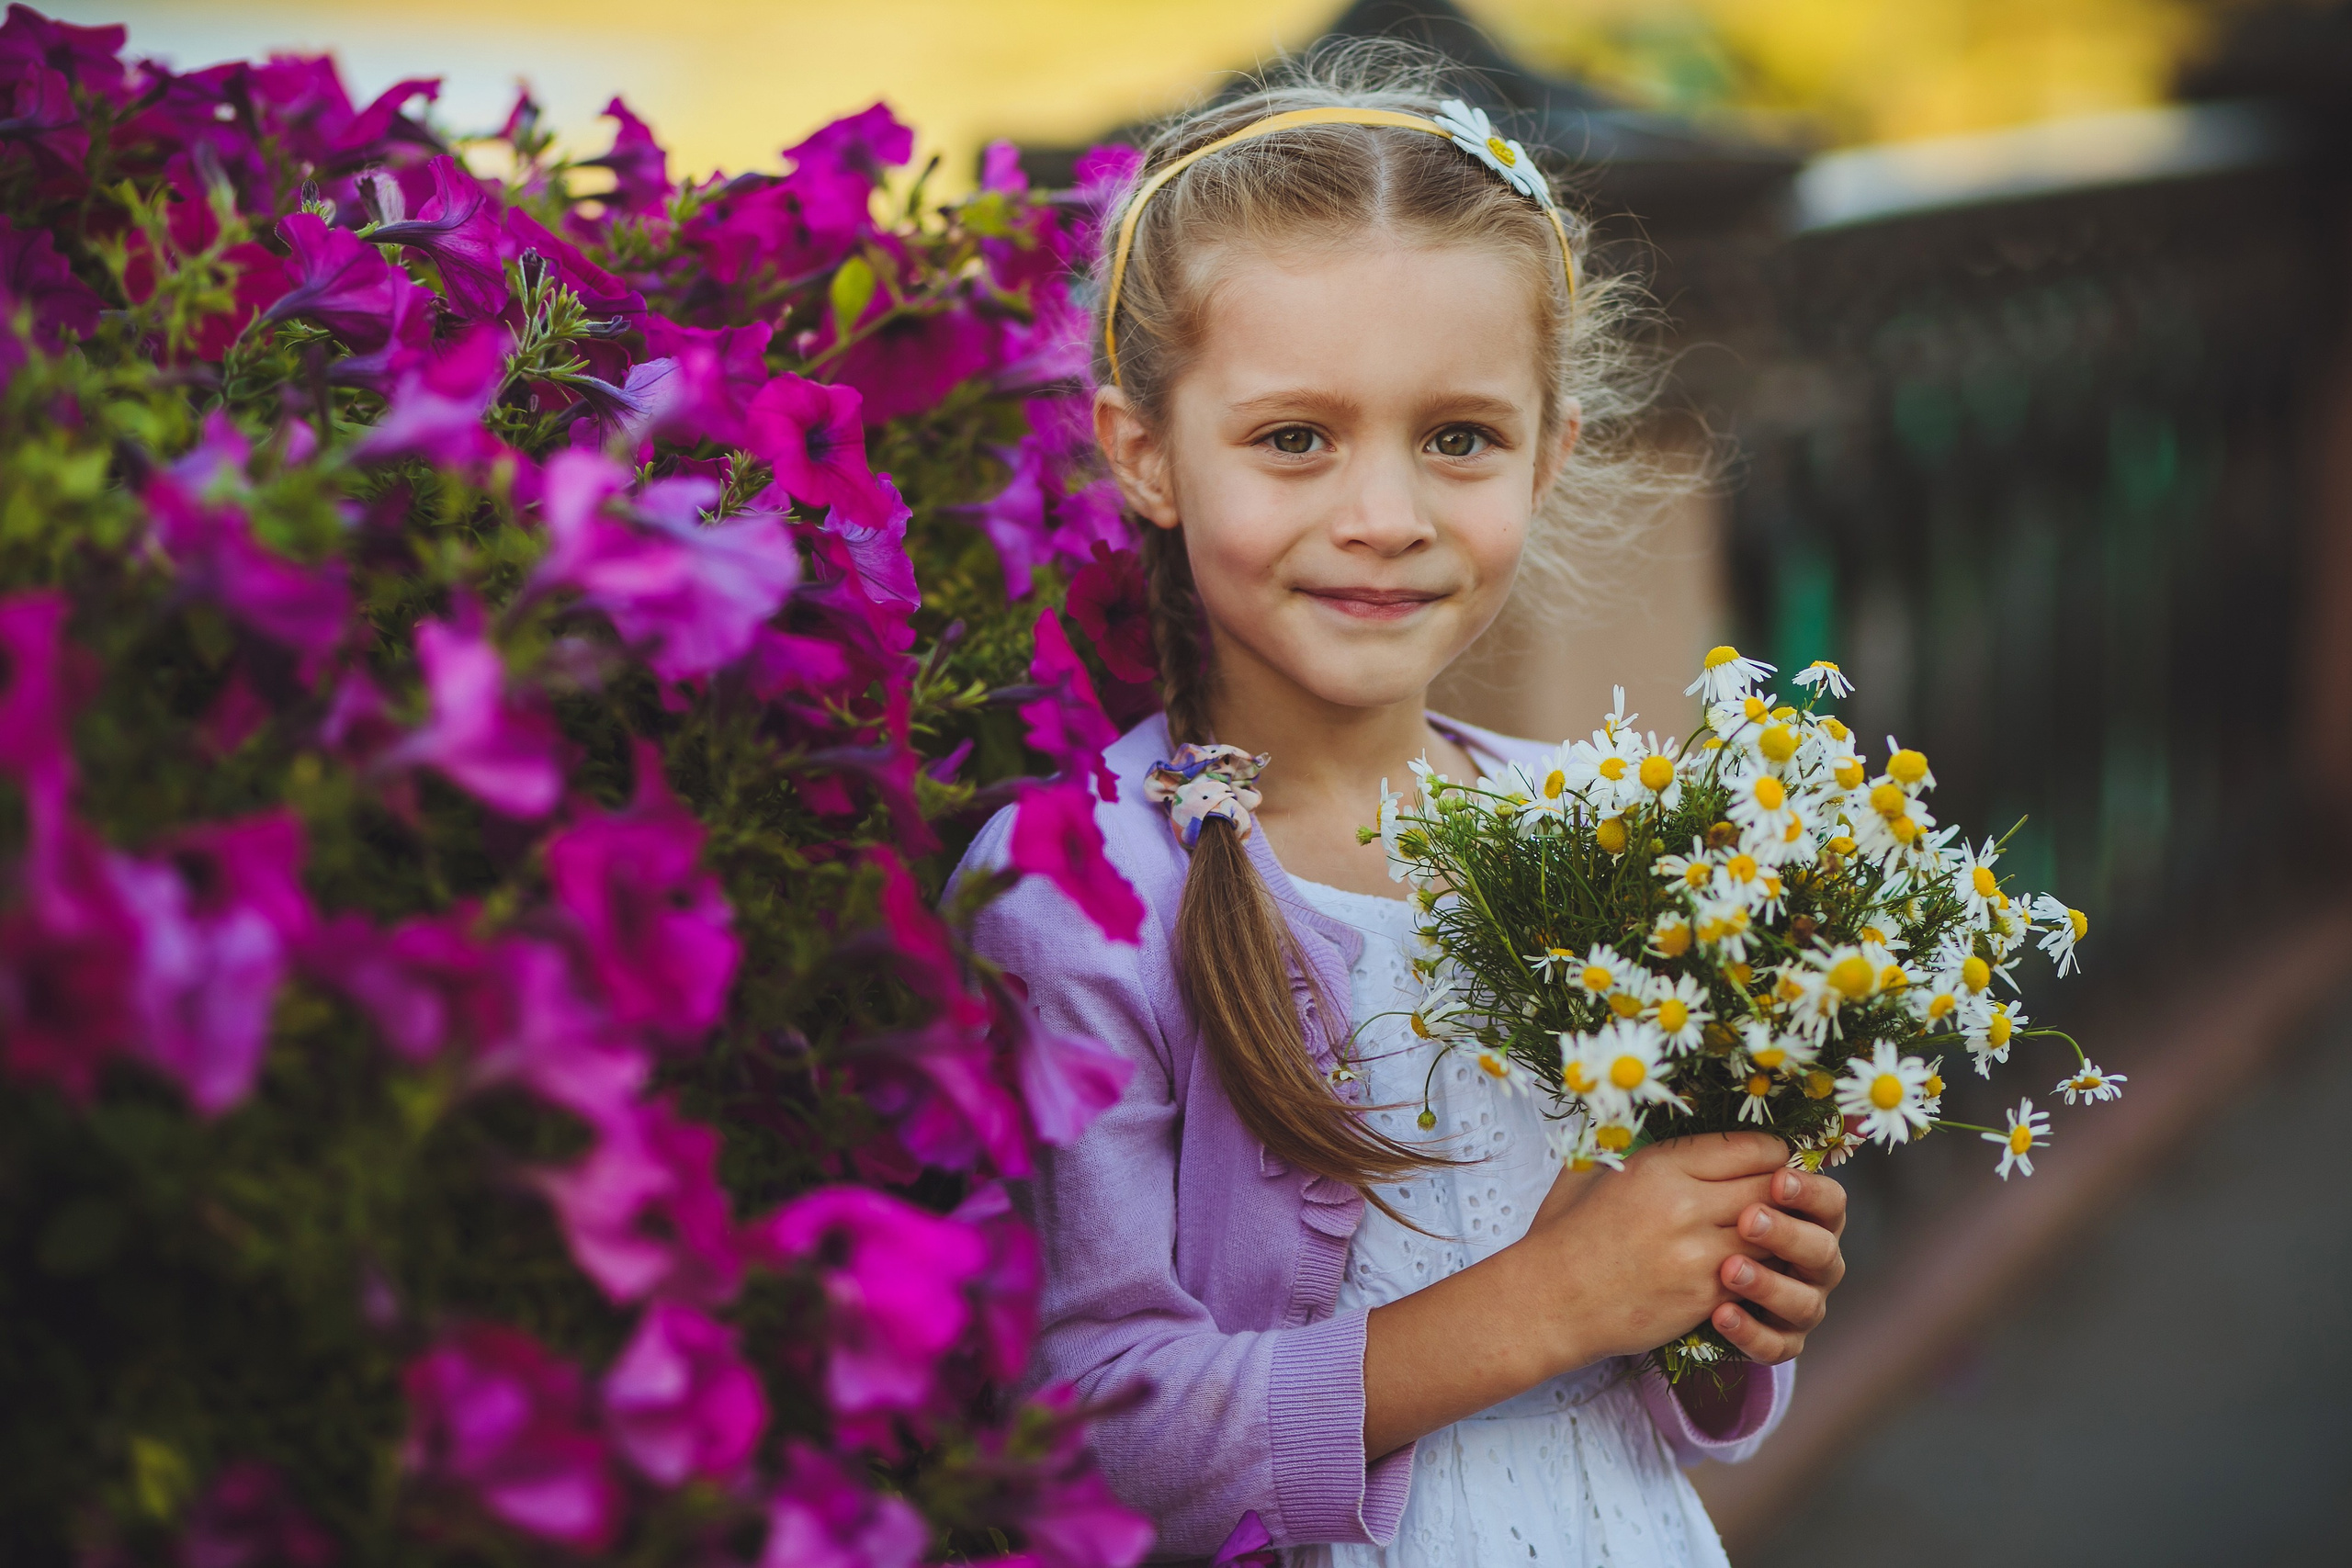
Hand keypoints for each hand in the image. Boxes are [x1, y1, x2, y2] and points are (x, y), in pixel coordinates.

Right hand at [1361, 1130, 1829, 1458]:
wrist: (1548, 1301)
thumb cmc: (1565, 1233)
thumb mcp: (1594, 1170)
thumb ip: (1637, 1145)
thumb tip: (1668, 1122)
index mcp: (1660, 1166)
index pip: (1749, 1146)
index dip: (1771, 1153)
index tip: (1772, 1161)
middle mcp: (1686, 1205)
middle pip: (1772, 1187)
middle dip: (1786, 1192)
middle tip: (1786, 1196)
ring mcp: (1699, 1254)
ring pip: (1774, 1233)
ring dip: (1781, 1233)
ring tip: (1777, 1231)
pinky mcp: (1705, 1296)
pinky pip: (1759, 1276)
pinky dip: (1764, 1270)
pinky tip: (1757, 1266)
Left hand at [1709, 1164, 1846, 1363]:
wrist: (1658, 1271)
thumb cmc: (1697, 1213)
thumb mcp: (1711, 1181)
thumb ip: (1741, 1165)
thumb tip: (1770, 1144)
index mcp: (1809, 1217)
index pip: (1830, 1201)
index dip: (1810, 1191)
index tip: (1777, 1180)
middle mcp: (1815, 1262)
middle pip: (1822, 1250)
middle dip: (1788, 1235)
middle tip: (1748, 1220)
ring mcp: (1801, 1304)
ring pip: (1803, 1302)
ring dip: (1769, 1285)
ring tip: (1728, 1270)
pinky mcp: (1780, 1340)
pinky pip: (1777, 1346)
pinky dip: (1751, 1332)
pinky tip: (1720, 1314)